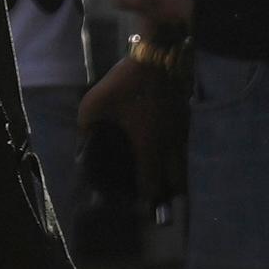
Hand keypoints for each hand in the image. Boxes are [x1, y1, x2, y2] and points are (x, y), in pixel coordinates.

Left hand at [77, 39, 190, 209]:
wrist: (158, 59)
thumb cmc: (126, 83)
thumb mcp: (95, 102)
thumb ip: (86, 126)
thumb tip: (82, 144)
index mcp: (148, 144)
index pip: (151, 180)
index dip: (148, 197)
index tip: (144, 209)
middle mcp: (170, 145)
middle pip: (176, 180)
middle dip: (170, 194)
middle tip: (163, 205)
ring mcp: (181, 133)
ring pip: (183, 165)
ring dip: (177, 178)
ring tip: (169, 188)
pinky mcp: (186, 121)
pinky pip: (185, 149)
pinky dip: (180, 159)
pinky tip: (171, 159)